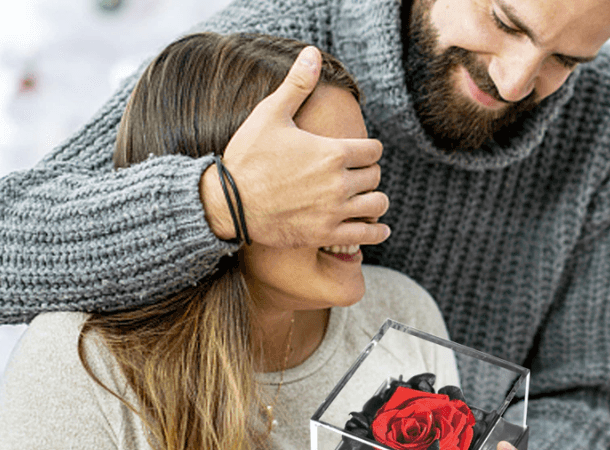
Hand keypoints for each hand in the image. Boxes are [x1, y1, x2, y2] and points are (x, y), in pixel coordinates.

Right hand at [200, 46, 389, 247]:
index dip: (369, 150)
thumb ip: (297, 86)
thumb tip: (312, 54)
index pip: (374, 150)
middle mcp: (338, 182)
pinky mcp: (326, 235)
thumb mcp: (270, 114)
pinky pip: (366, 235)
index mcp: (332, 152)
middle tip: (359, 176)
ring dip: (375, 201)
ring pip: (377, 205)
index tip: (362, 153)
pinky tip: (379, 229)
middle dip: (369, 174)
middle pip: (375, 176)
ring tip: (367, 200)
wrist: (230, 203)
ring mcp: (334, 211)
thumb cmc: (248, 157)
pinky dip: (377, 232)